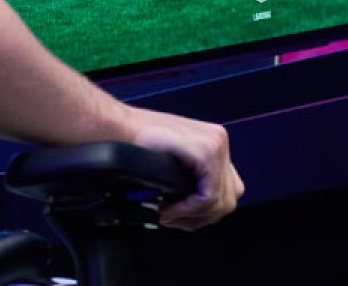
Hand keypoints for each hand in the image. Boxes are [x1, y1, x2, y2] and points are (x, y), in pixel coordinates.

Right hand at [123, 107, 242, 230]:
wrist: (119, 128)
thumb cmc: (137, 143)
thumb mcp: (173, 160)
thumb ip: (191, 179)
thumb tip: (199, 212)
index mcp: (215, 141)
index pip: (226, 189)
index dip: (203, 211)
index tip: (177, 217)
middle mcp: (220, 141)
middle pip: (228, 198)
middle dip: (200, 217)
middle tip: (173, 219)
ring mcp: (217, 145)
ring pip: (221, 201)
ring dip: (192, 215)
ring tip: (168, 214)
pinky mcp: (207, 152)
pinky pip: (208, 196)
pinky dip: (189, 209)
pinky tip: (169, 208)